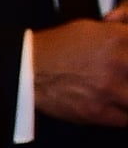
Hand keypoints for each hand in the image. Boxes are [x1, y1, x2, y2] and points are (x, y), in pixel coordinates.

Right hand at [31, 13, 127, 129]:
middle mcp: (119, 64)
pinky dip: (124, 115)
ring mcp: (109, 90)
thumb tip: (123, 27)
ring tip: (121, 95)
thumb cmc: (57, 48)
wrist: (29, 71)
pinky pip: (124, 119)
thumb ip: (117, 31)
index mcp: (119, 39)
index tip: (127, 61)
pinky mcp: (97, 112)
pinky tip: (119, 108)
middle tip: (124, 79)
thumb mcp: (92, 28)